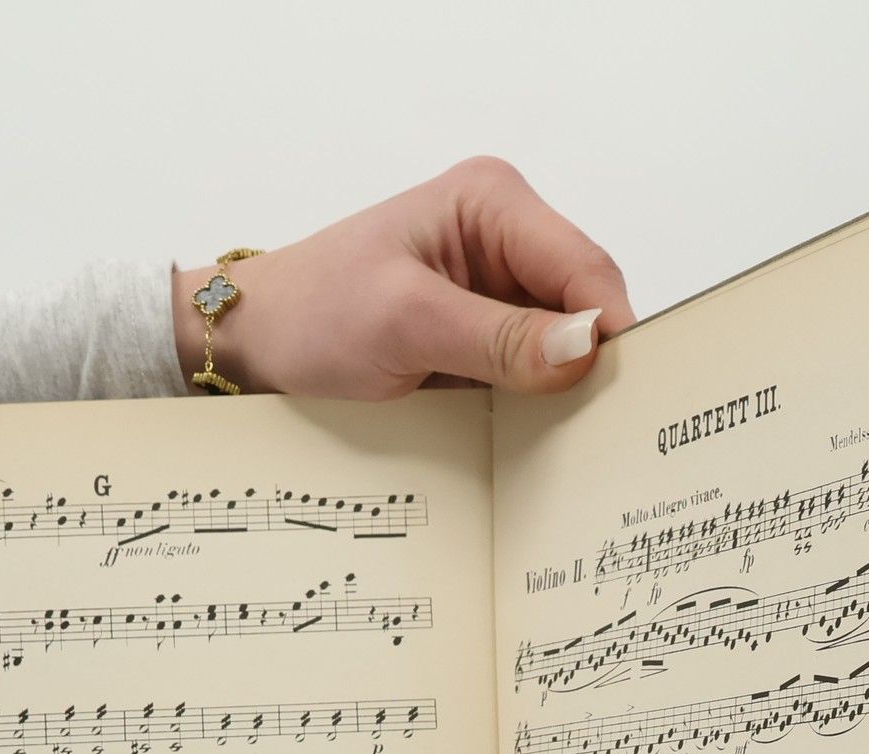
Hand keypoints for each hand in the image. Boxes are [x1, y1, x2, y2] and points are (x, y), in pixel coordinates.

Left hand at [172, 157, 634, 399]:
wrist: (256, 344)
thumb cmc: (312, 315)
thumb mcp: (405, 324)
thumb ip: (497, 338)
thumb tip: (582, 350)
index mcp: (492, 202)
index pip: (584, 266)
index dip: (607, 331)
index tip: (612, 395)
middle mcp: (503, 237)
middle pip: (582, 305)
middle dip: (586, 362)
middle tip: (591, 430)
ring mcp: (493, 288)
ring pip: (561, 344)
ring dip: (558, 390)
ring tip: (557, 437)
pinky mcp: (479, 333)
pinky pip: (528, 370)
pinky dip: (531, 403)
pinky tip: (525, 433)